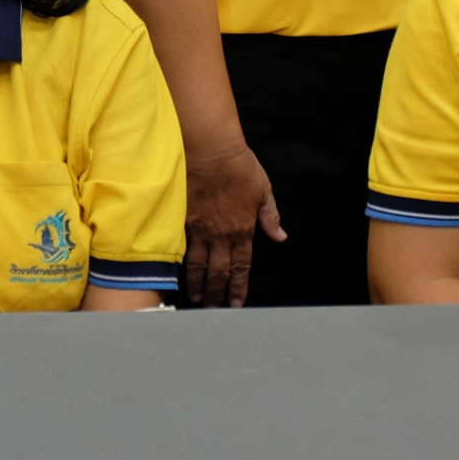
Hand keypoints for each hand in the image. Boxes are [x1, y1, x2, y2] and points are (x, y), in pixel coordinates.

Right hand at [183, 141, 285, 307]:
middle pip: (218, 272)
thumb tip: (280, 237)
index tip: (236, 303)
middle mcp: (220, 235)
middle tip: (213, 308)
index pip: (241, 267)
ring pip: (198, 265)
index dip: (238, 287)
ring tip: (196, 297)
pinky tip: (177, 275)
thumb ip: (270, 217)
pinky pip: (182, 249)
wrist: (210, 151)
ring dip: (198, 284)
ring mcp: (199, 230)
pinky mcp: (183, 220)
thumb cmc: (239, 167)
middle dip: (217, 292)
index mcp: (243, 230)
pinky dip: (181, 265)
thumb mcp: (263, 191)